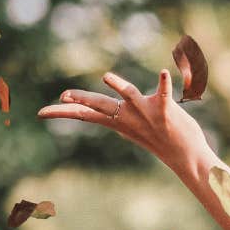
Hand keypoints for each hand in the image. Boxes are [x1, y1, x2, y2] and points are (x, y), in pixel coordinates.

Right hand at [36, 68, 210, 172]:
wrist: (187, 157)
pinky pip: (163, 95)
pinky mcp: (165, 112)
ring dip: (120, 86)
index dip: (64, 112)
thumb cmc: (162, 139)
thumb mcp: (134, 128)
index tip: (42, 112)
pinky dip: (163, 84)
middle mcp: (129, 118)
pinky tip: (163, 72)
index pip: (86, 115)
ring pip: (129, 96)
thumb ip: (119, 116)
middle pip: (100, 106)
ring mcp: (146, 115)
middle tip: (63, 96)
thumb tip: (105, 110)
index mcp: (119, 122)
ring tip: (107, 77)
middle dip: (81, 100)